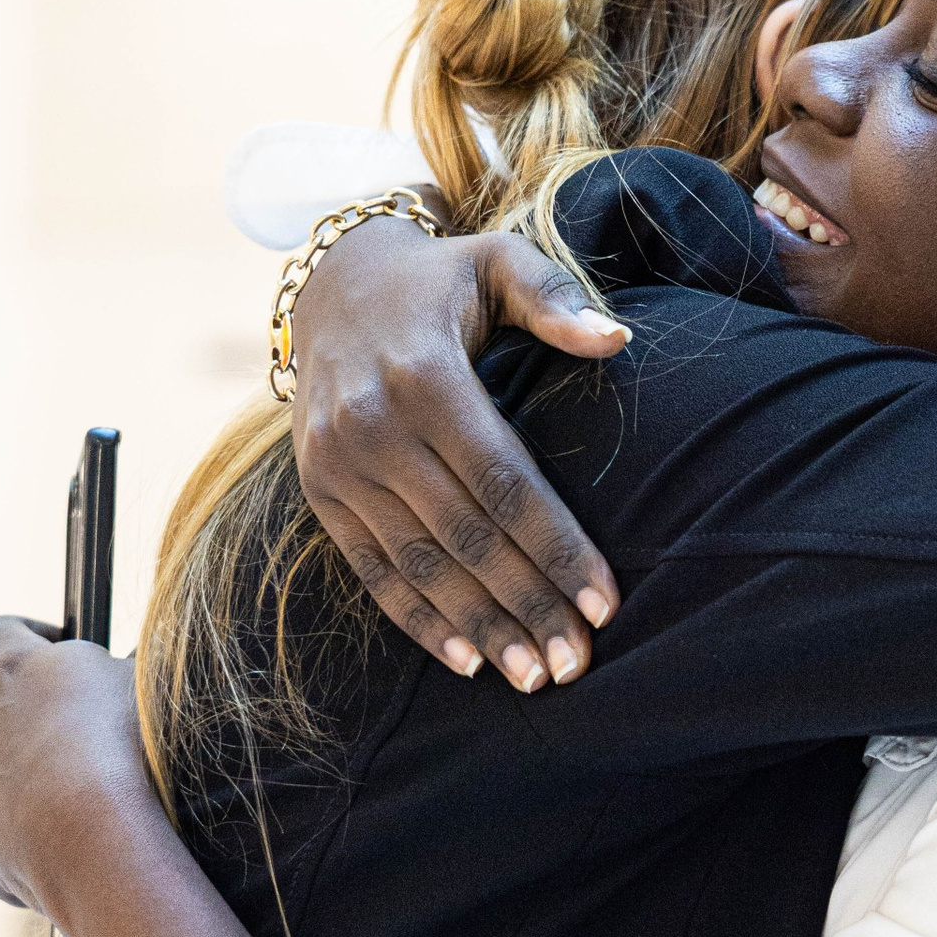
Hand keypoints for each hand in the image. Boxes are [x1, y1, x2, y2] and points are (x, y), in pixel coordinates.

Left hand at [0, 617, 160, 922]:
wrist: (94, 835)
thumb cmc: (127, 746)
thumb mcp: (146, 683)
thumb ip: (133, 665)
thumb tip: (143, 660)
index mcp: (19, 672)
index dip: (23, 635)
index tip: (53, 646)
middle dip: (35, 723)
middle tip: (89, 742)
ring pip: (1, 777)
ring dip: (35, 784)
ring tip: (90, 806)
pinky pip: (6, 836)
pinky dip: (35, 841)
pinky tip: (78, 849)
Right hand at [292, 214, 630, 690]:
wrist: (331, 286)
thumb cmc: (440, 282)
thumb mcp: (498, 260)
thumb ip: (556, 298)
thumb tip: (617, 341)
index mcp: (426, 376)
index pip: (505, 482)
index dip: (557, 548)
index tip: (607, 603)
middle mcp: (373, 426)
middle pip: (467, 536)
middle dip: (528, 605)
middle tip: (579, 661)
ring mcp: (338, 465)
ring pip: (421, 564)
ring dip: (481, 628)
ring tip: (535, 676)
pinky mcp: (320, 492)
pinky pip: (372, 570)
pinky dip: (419, 620)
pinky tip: (469, 661)